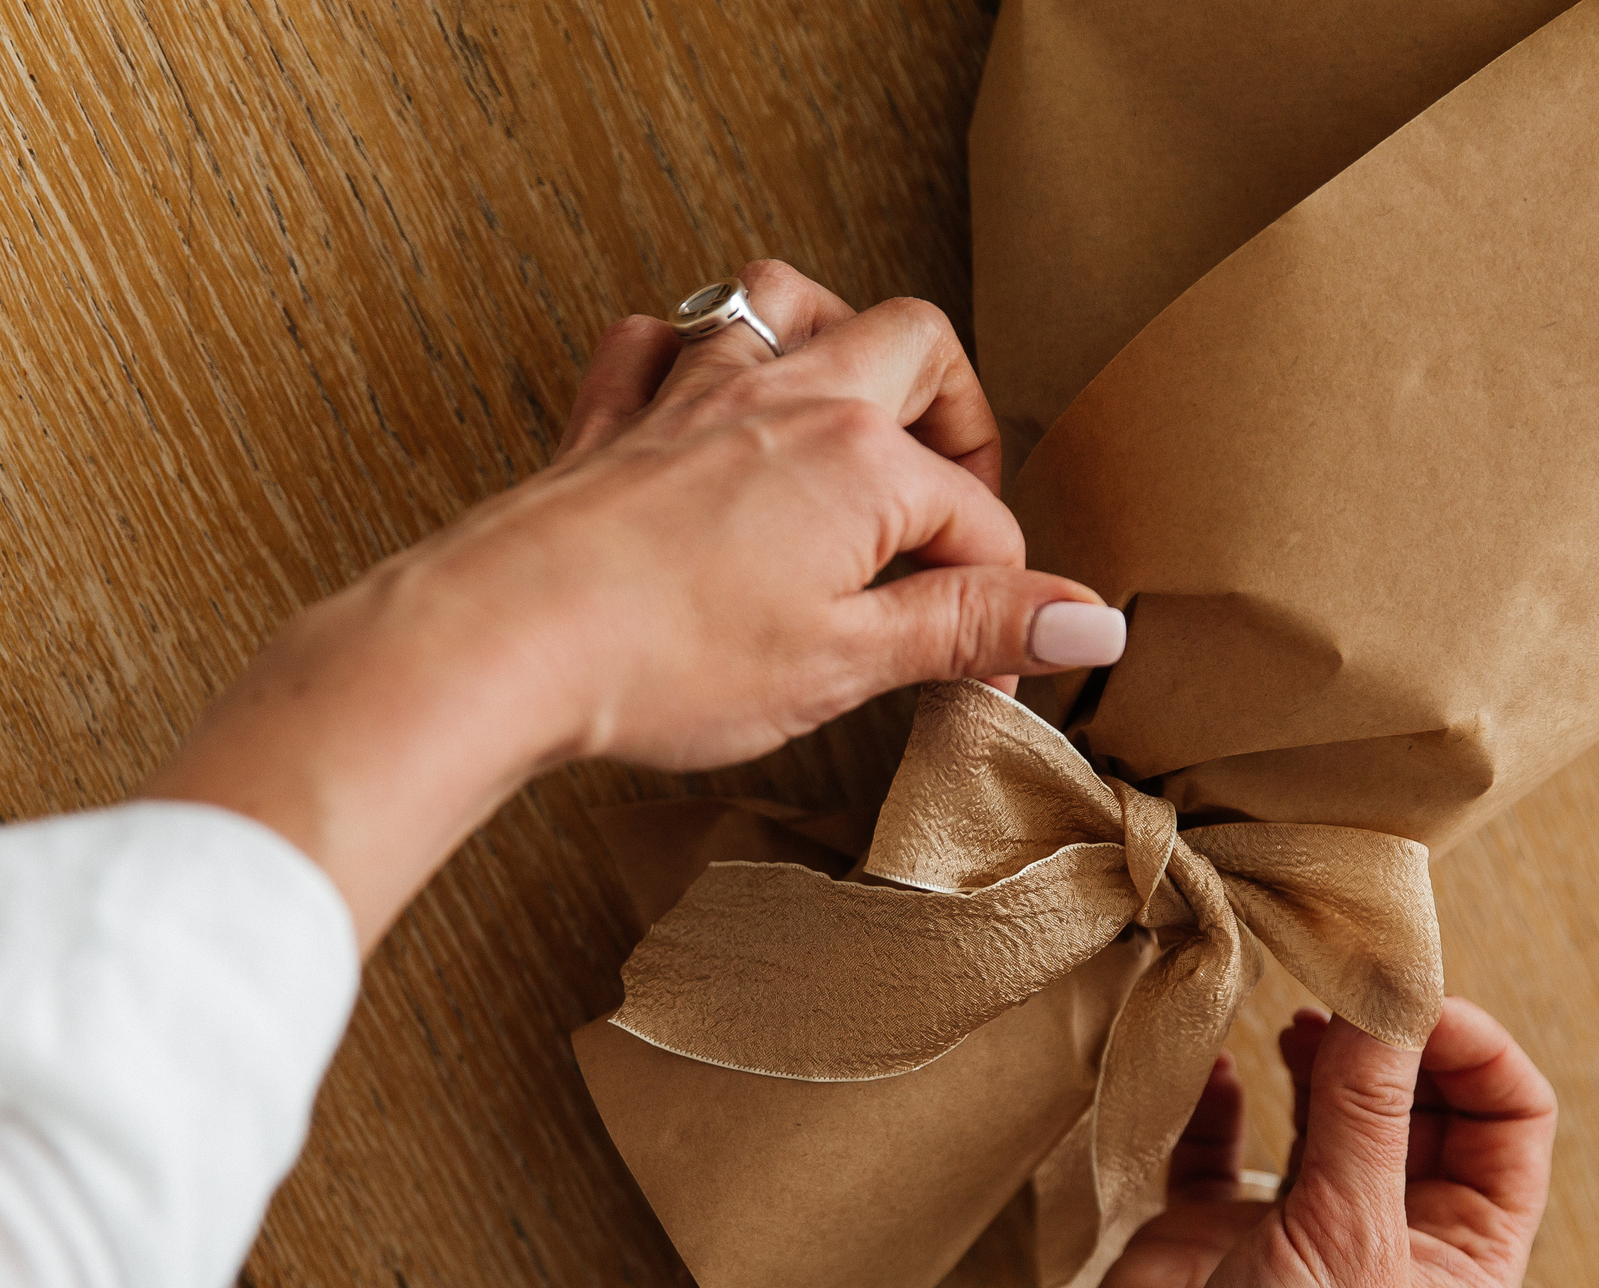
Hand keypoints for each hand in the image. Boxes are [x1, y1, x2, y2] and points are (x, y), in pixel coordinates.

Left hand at [142, 259, 1123, 945]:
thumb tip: (1097, 620)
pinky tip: (701, 406)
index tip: (984, 674)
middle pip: (914, 348)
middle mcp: (787, 394)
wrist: (501, 638)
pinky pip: (661, 340)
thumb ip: (974, 627)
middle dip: (956, 420)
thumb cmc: (666, 656)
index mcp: (863, 456)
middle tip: (953, 514)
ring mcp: (693, 390)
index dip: (999, 605)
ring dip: (833, 342)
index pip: (977, 522)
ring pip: (785, 303)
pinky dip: (691, 356)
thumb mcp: (848, 661)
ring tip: (852, 418)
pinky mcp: (613, 415)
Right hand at [990, 997, 1555, 1287]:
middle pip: (1419, 1099)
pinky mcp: (1213, 1232)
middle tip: (1345, 984)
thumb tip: (1388, 991)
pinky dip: (1221, 1098)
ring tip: (1290, 1013)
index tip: (1413, 1000)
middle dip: (1391, 1037)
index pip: (1509, 1118)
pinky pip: (1224, 1145)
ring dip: (1315, 1053)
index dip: (1474, 1048)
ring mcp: (1301, 1230)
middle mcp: (1390, 1236)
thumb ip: (1366, 1105)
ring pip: (1327, 1110)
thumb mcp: (1351, 1235)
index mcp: (1465, 1254)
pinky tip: (1216, 1068)